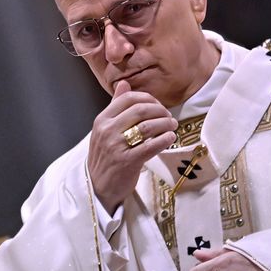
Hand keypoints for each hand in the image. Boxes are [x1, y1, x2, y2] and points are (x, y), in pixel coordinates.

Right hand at [87, 80, 177, 213]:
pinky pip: (150, 146)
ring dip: (165, 124)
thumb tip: (124, 83)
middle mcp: (107, 130)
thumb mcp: (104, 130)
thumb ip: (115, 107)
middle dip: (160, 110)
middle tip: (169, 116)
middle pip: (140, 110)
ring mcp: (116, 146)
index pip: (128, 98)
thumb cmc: (105, 157)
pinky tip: (171, 138)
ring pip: (147, 126)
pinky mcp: (127, 161)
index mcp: (102, 120)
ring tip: (173, 126)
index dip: (148, 98)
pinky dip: (164, 139)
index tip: (158, 106)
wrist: (97, 187)